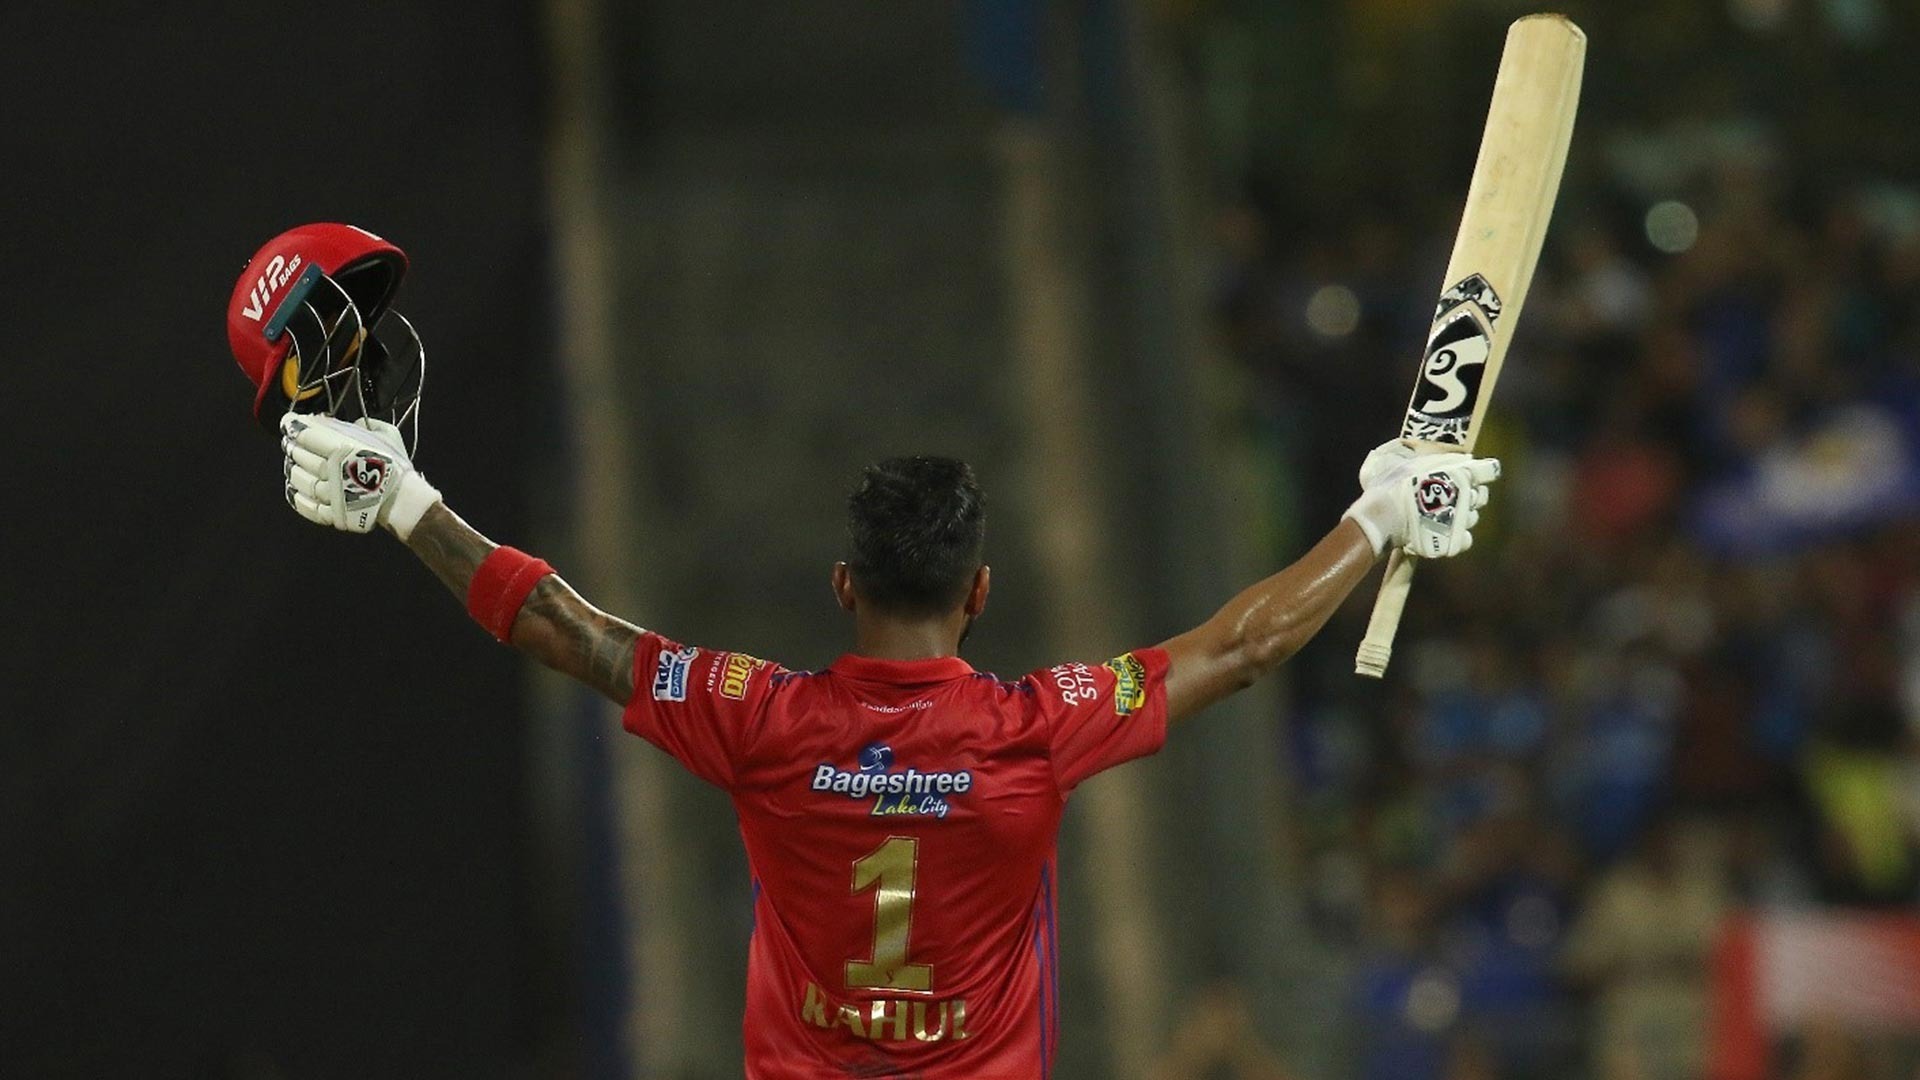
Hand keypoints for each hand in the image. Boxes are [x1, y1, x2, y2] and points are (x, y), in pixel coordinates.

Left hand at [281, 414, 440, 538]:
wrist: (405, 500)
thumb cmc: (395, 466)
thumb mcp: (386, 434)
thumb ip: (361, 425)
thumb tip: (339, 423)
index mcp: (344, 448)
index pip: (308, 434)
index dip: (294, 427)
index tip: (288, 423)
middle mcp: (333, 471)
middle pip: (300, 456)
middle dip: (292, 447)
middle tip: (289, 443)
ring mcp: (331, 495)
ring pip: (300, 480)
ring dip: (293, 471)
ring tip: (293, 465)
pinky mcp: (333, 514)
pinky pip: (307, 506)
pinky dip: (297, 498)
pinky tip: (294, 490)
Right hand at [1344, 438, 1499, 558]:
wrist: (1383, 516)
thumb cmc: (1390, 484)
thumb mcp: (1399, 458)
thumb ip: (1417, 453)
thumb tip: (1422, 449)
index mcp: (1460, 472)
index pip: (1489, 470)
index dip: (1482, 471)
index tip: (1471, 473)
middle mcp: (1465, 495)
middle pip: (1481, 495)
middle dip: (1469, 495)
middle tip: (1450, 495)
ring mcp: (1460, 520)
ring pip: (1472, 518)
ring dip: (1461, 516)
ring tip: (1442, 515)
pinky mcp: (1453, 541)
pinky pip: (1466, 539)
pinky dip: (1457, 537)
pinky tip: (1444, 533)